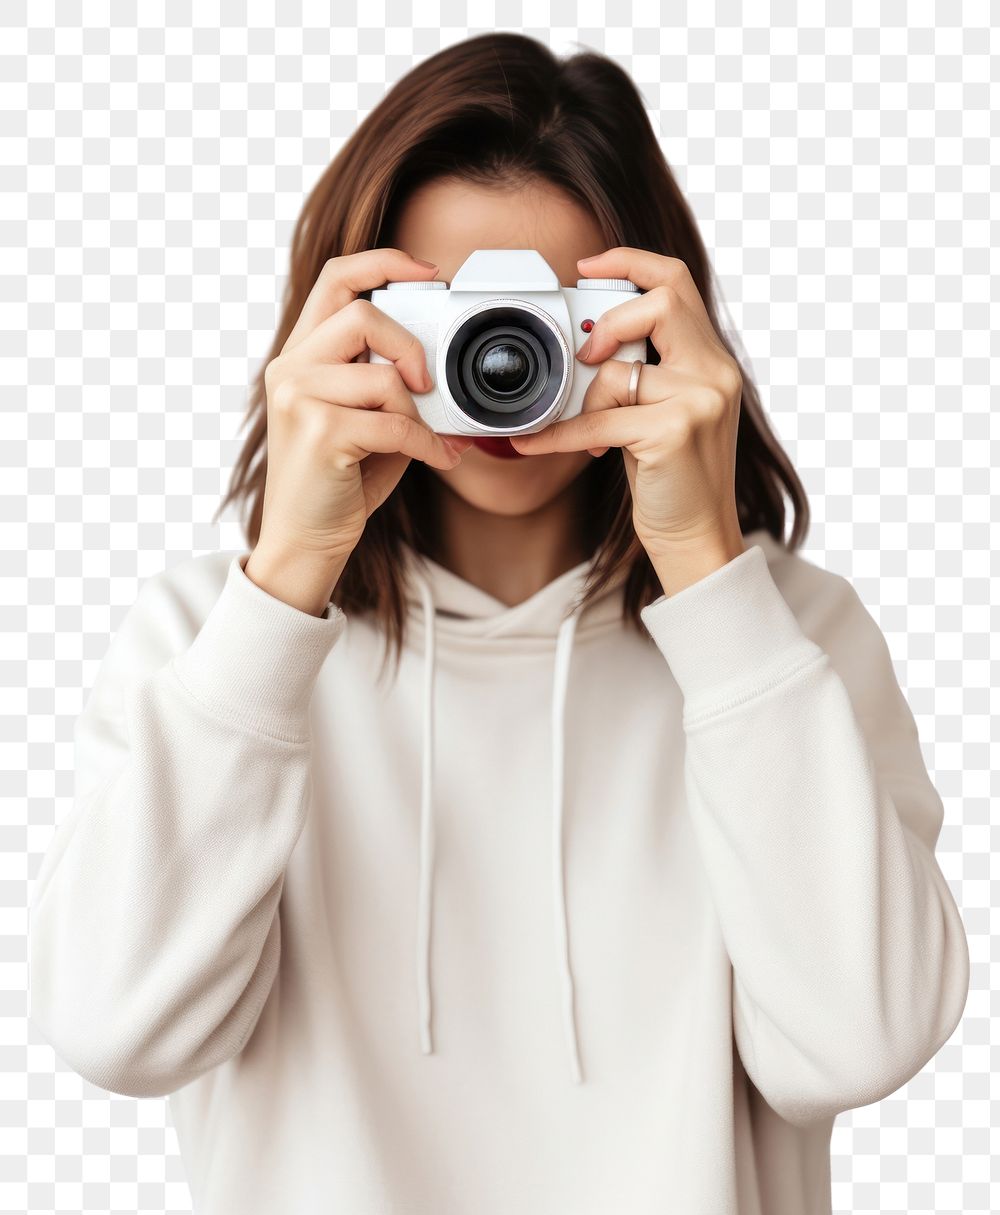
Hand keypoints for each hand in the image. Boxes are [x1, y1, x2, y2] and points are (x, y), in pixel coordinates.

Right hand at [249, 248, 473, 608]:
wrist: (306, 541)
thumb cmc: (339, 481)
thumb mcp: (364, 420)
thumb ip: (388, 383)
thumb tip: (441, 365)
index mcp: (300, 355)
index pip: (336, 278)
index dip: (383, 262)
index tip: (428, 273)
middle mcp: (290, 368)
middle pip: (362, 314)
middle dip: (410, 346)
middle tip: (427, 384)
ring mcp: (298, 398)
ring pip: (383, 376)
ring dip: (418, 413)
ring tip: (427, 439)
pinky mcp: (318, 432)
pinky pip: (395, 425)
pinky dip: (427, 445)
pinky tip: (437, 459)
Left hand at [508, 247, 745, 592]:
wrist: (698, 540)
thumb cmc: (675, 482)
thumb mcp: (666, 417)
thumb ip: (645, 376)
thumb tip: (587, 350)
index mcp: (713, 362)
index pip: (678, 282)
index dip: (631, 262)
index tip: (588, 267)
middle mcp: (715, 372)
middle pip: (662, 300)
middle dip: (611, 319)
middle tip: (585, 355)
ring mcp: (700, 399)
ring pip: (618, 370)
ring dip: (586, 403)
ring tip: (584, 432)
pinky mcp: (675, 431)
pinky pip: (598, 420)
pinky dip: (560, 434)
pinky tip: (534, 443)